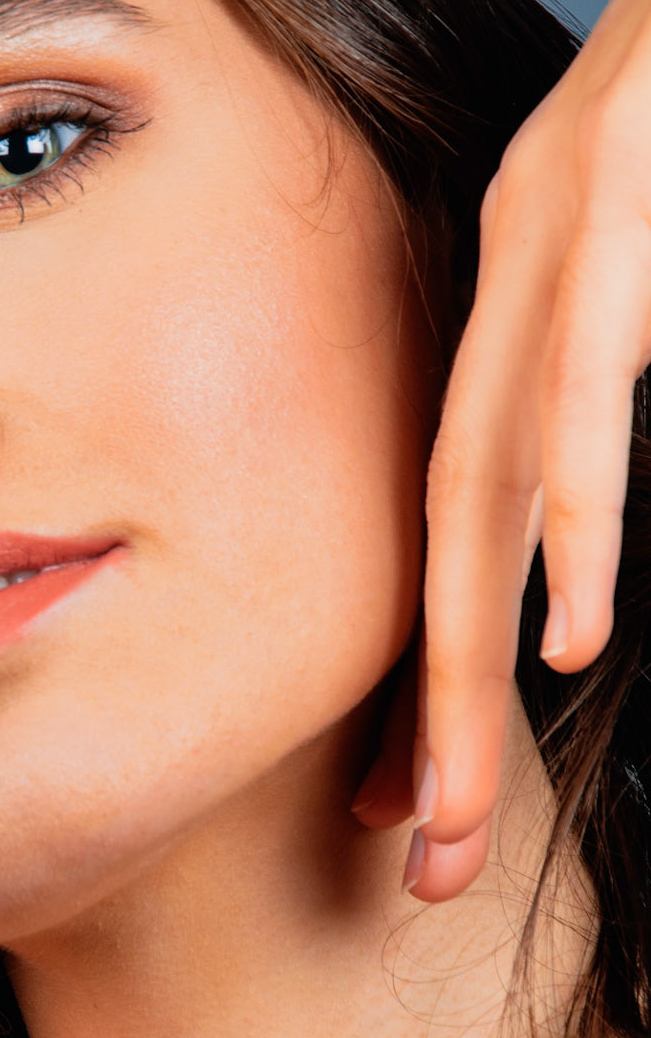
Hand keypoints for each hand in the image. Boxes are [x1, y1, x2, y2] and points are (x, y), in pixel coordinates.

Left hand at [353, 0, 650, 897]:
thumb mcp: (645, 270)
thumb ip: (611, 388)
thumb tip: (591, 554)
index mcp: (519, 296)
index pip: (452, 518)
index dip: (427, 671)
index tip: (409, 804)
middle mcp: (511, 271)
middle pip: (442, 528)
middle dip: (426, 708)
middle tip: (412, 859)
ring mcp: (562, 221)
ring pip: (492, 474)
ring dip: (464, 649)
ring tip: (452, 799)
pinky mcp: (619, 178)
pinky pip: (589, 370)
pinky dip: (581, 503)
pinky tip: (569, 624)